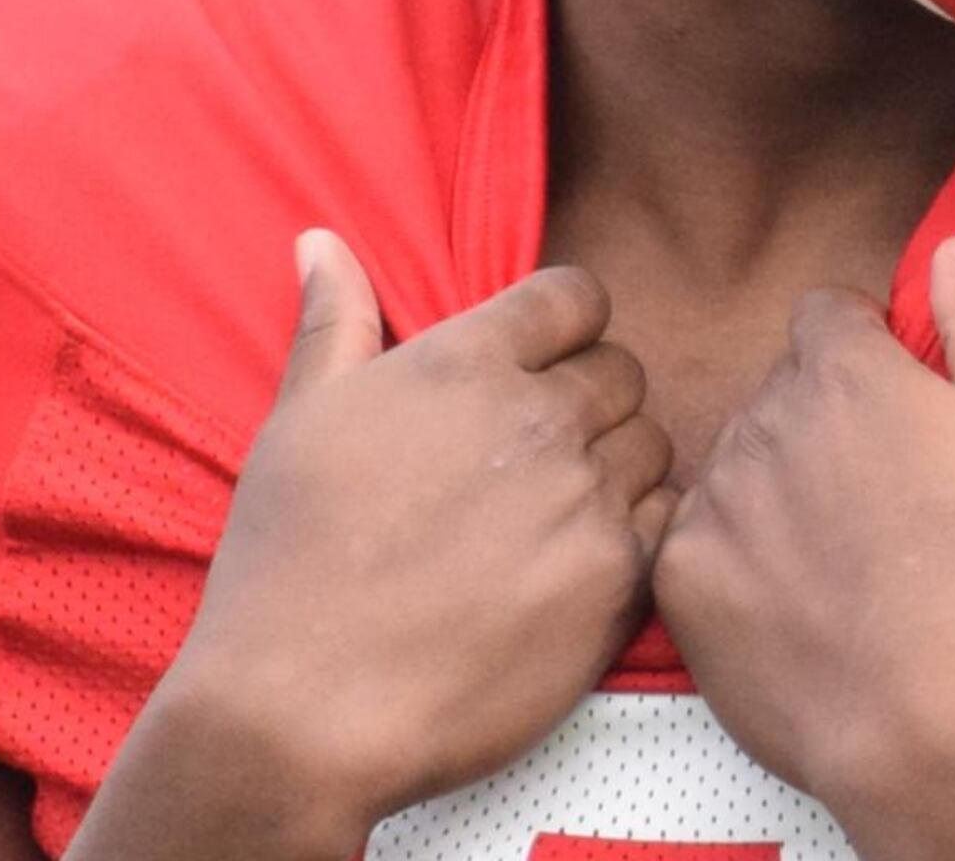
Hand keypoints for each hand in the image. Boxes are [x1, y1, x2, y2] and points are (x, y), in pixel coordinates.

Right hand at [85, 233, 674, 857]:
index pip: (577, 297)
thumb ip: (336, 325)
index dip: (562, 328)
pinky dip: (636, 533)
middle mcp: (541, 417)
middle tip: (532, 456)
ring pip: (652, 444)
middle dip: (588, 399)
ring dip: (616, 465)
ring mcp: (587, 498)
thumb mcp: (298, 425)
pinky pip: (666, 522)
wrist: (305, 712)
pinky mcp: (617, 579)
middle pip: (622, 371)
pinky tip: (574, 563)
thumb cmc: (288, 564)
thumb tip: (322, 242)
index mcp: (467, 362)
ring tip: (550, 513)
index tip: (535, 367)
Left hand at [654, 239, 954, 852]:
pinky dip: (742, 562)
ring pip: (740, 464)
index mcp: (846, 372)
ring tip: (847, 563)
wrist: (936, 733)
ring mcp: (713, 503)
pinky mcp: (682, 584)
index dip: (870, 352)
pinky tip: (800, 606)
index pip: (828, 313)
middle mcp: (763, 420)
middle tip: (888, 502)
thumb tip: (953, 248)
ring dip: (780, 490)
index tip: (904, 409)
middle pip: (783, 391)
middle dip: (826, 424)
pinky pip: (702, 541)